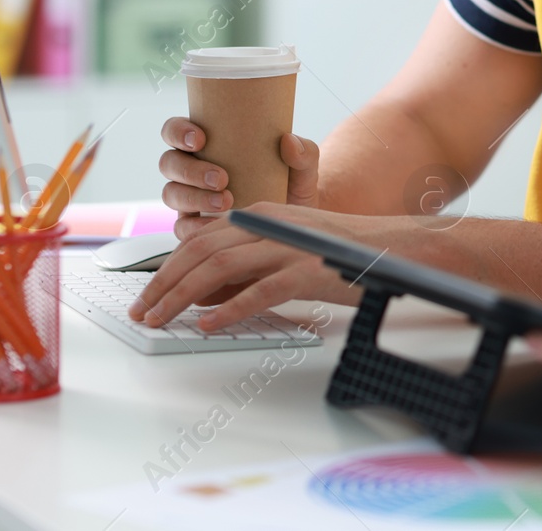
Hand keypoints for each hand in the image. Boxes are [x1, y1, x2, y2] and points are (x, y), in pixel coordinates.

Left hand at [126, 201, 360, 331]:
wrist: (399, 249)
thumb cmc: (345, 255)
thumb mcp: (288, 251)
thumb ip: (247, 268)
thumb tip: (203, 297)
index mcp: (262, 216)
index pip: (200, 239)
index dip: (166, 267)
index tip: (147, 295)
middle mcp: (271, 225)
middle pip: (201, 250)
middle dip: (163, 283)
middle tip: (141, 312)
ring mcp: (290, 246)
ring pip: (221, 267)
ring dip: (183, 296)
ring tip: (162, 320)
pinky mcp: (309, 271)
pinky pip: (260, 291)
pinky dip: (230, 309)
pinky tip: (210, 325)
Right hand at [159, 117, 321, 239]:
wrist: (296, 225)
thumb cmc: (292, 188)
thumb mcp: (303, 170)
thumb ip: (304, 153)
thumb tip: (289, 141)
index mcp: (209, 146)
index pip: (177, 131)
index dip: (179, 132)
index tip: (201, 139)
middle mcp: (192, 171)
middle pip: (169, 163)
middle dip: (191, 169)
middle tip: (222, 178)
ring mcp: (189, 199)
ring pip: (171, 193)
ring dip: (194, 196)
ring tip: (227, 201)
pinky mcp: (193, 226)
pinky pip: (181, 226)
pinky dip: (195, 226)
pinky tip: (215, 226)